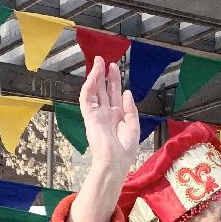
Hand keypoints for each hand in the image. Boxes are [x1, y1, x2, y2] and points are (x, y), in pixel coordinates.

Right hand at [80, 57, 139, 176]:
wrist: (115, 161)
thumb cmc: (125, 149)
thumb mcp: (133, 126)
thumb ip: (130, 109)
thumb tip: (127, 92)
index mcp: (117, 115)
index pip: (114, 94)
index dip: (114, 80)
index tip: (114, 68)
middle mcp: (106, 112)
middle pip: (104, 89)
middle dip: (103, 74)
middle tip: (103, 60)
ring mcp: (96, 113)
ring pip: (94, 90)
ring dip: (95, 76)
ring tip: (97, 62)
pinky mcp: (89, 116)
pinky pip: (87, 97)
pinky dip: (90, 85)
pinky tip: (94, 75)